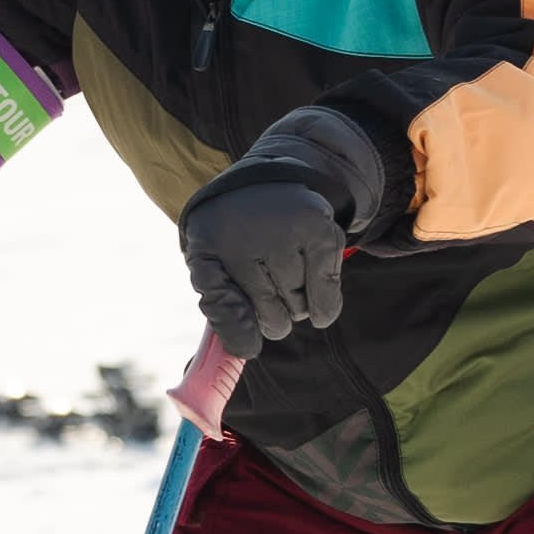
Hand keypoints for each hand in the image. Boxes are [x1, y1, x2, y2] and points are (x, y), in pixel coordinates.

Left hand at [177, 106, 391, 350]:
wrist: (273, 183)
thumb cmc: (237, 236)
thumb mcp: (212, 266)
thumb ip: (221, 310)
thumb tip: (249, 351)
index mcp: (207, 243)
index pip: (219, 301)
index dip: (234, 325)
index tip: (248, 345)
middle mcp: (245, 234)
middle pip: (270, 318)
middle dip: (272, 314)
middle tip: (267, 280)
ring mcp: (286, 231)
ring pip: (299, 308)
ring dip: (297, 302)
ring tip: (286, 267)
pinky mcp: (322, 232)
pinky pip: (326, 297)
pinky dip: (324, 305)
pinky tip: (312, 284)